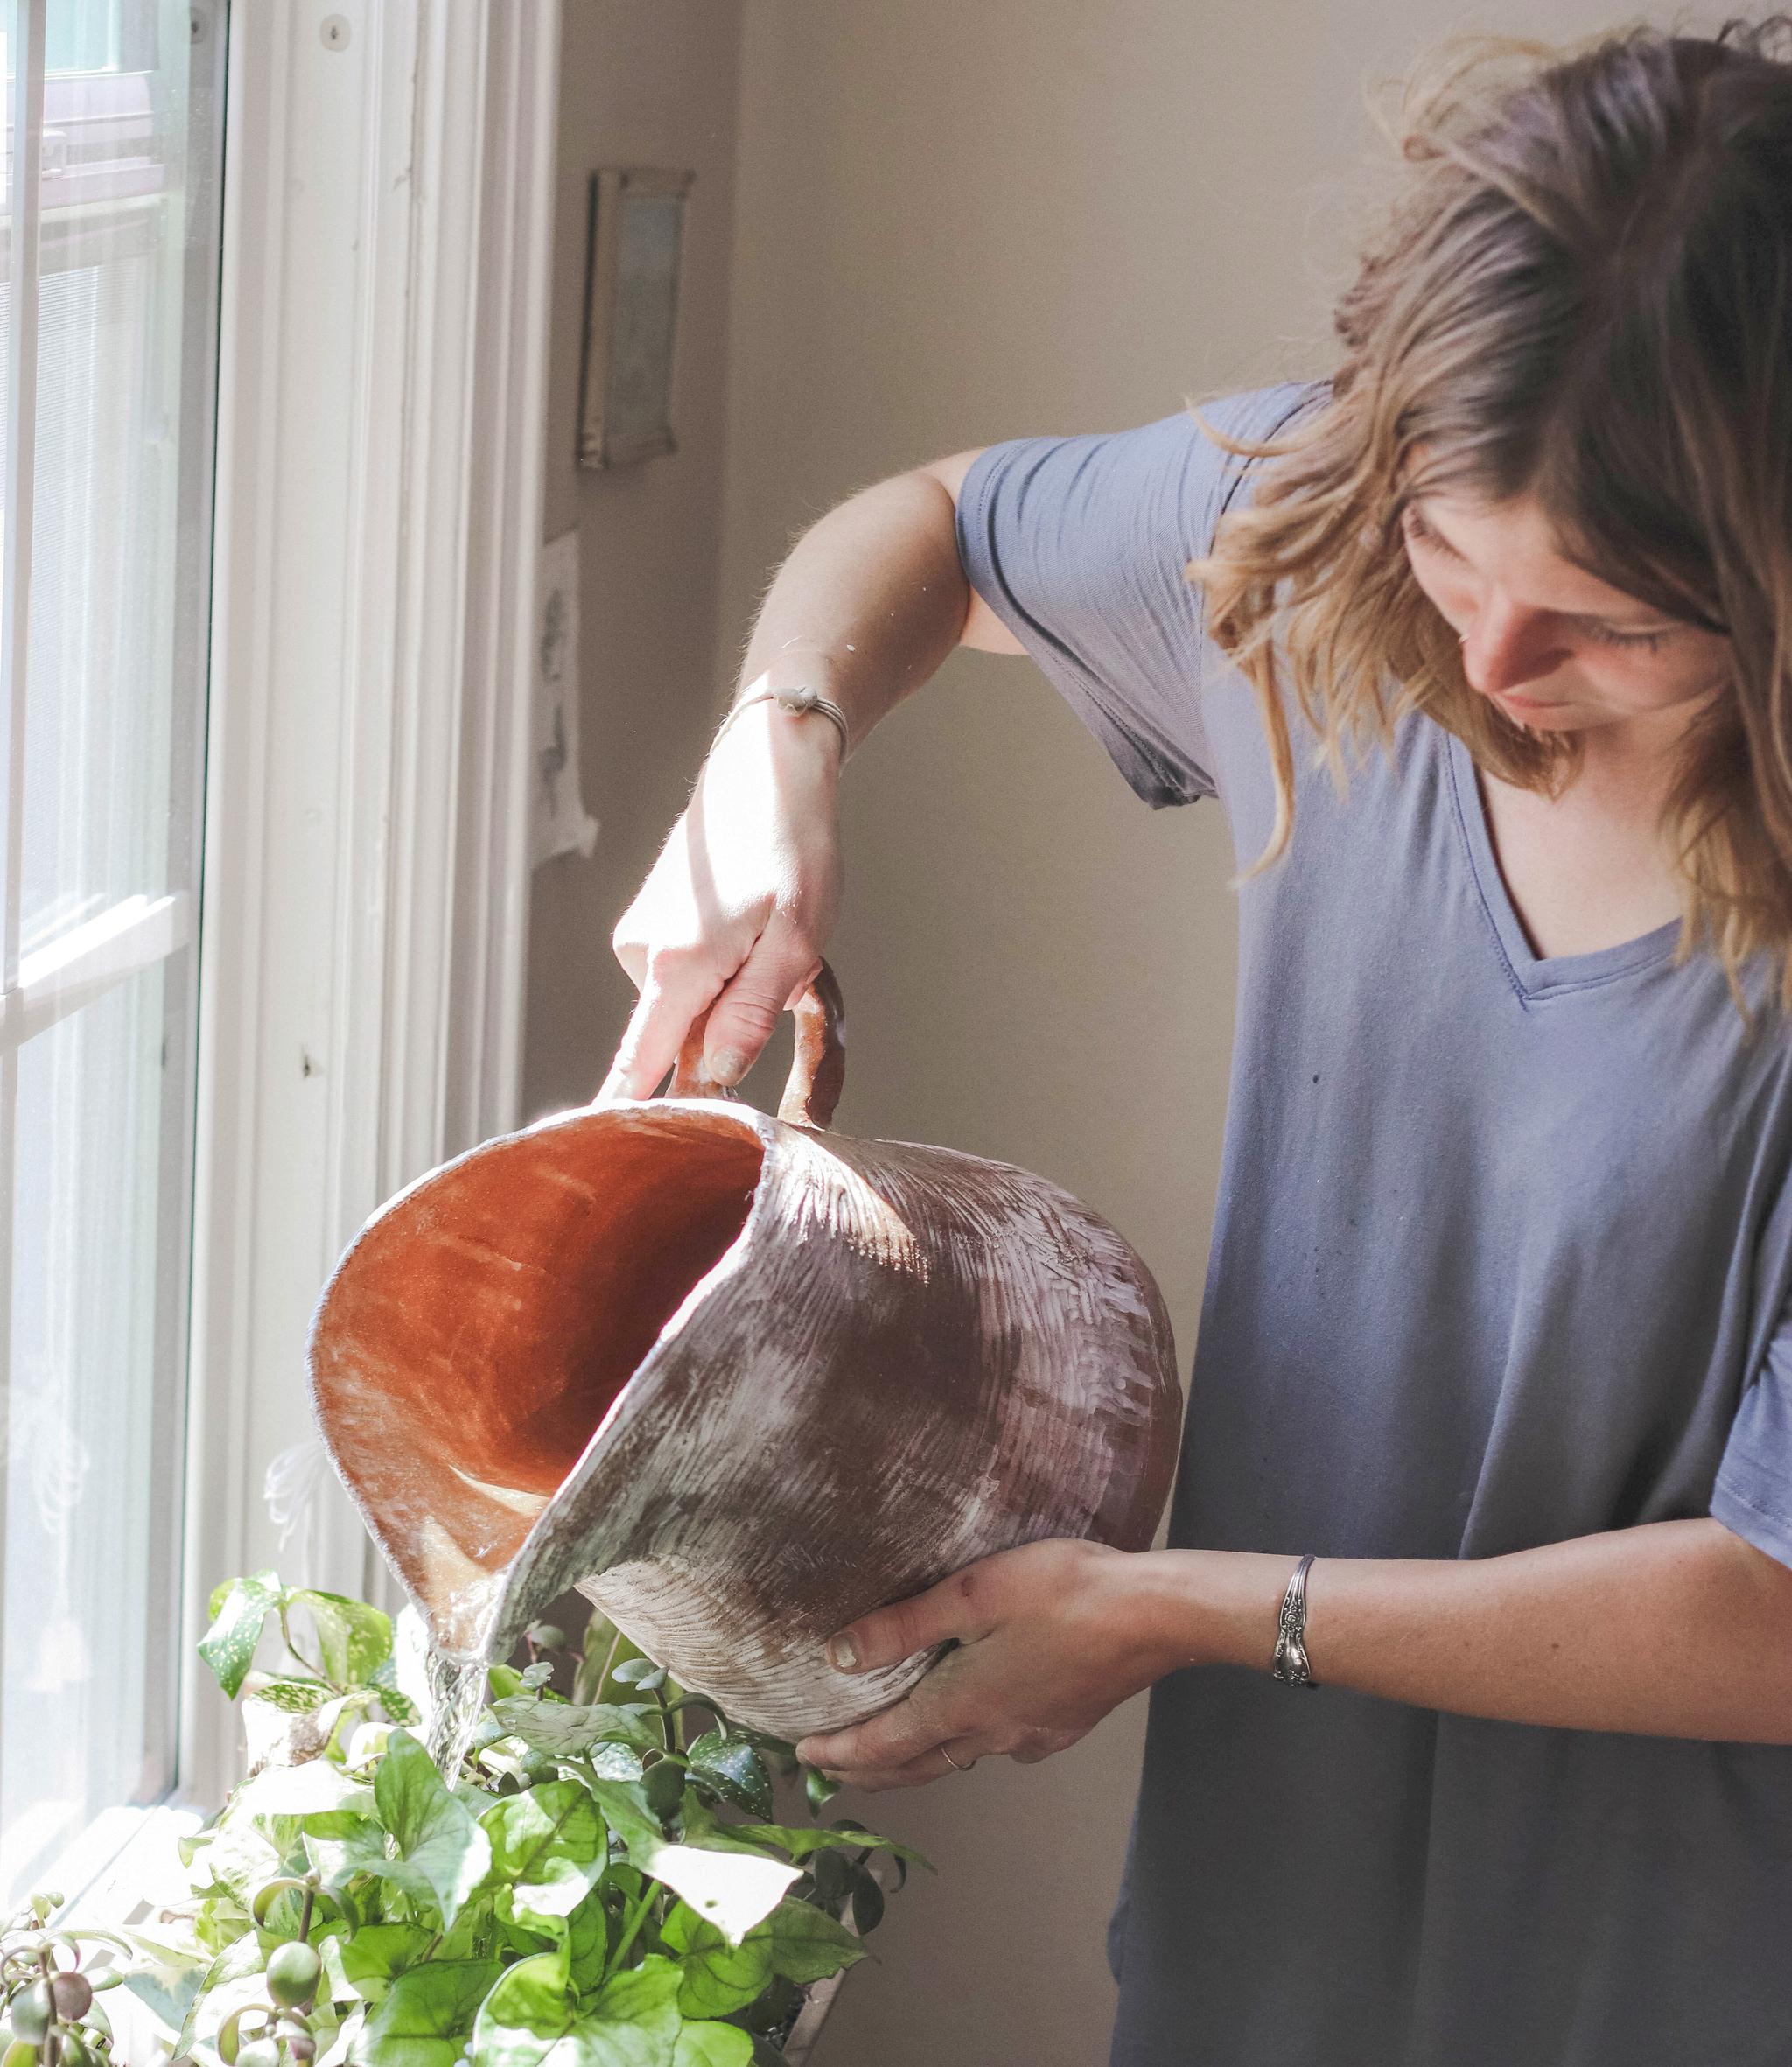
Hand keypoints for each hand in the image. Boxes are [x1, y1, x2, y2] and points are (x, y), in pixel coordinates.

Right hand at [598, 698, 843, 1100]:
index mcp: (677, 965)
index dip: (622, 1116)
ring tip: (771, 936)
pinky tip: (749, 924)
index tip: (587, 1160)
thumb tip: (713, 1076)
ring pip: (688, 1006)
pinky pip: (686, 978)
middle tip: (785, 977)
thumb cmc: (794, 847)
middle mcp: (642, 954)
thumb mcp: (795, 941)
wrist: (768, 766)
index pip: (639, 1065)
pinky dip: (721, 968)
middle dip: (732, 1030)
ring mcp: (641, 937)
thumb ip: (749, 1016)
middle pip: (678, 1040)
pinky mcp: (650, 926)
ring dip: (734, 992)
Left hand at [793, 1540, 1173, 1791]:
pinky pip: (997, 1745)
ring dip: (914, 1759)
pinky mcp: (1063, 1725)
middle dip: (868, 1770)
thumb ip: (904, 1626)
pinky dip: (963, 1743)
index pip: (884, 1744)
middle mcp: (993, 1734)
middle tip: (831, 1769)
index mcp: (963, 1704)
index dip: (839, 1753)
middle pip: (916, 1766)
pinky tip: (972, 1721)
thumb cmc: (1063, 1592)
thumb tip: (838, 1656)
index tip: (803, 1757)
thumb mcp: (972, 1594)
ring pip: (957, 1757)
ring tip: (888, 1749)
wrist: (1154, 1616)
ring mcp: (1032, 1736)